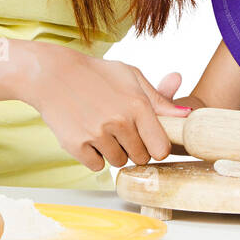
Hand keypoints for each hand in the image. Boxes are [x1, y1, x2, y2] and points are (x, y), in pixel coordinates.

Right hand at [20, 45, 187, 170]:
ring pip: (118, 162)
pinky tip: (87, 135)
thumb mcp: (131, 77)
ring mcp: (97, 135)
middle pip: (140, 158)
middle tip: (120, 130)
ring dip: (113, 152)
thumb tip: (186, 115)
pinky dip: (93, 156)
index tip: (147, 140)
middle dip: (134, 148)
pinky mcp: (76, 145)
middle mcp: (120, 122)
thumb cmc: (96, 74)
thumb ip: (159, 99)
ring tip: (102, 129)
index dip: (155, 147)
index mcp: (138, 106)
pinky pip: (96, 166)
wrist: (52, 74)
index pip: (161, 149)